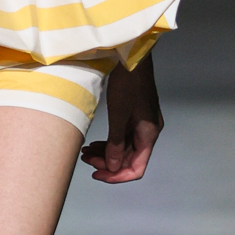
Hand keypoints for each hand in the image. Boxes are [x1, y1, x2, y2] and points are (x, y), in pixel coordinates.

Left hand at [80, 57, 162, 182]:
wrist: (132, 58)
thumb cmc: (128, 84)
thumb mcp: (119, 115)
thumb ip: (116, 142)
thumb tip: (112, 166)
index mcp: (148, 134)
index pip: (136, 168)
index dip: (117, 176)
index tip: (98, 175)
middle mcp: (148, 132)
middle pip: (129, 159)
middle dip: (107, 163)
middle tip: (86, 160)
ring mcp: (142, 125)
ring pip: (124, 149)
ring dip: (106, 154)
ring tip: (86, 153)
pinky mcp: (135, 117)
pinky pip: (122, 137)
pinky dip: (109, 143)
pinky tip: (94, 144)